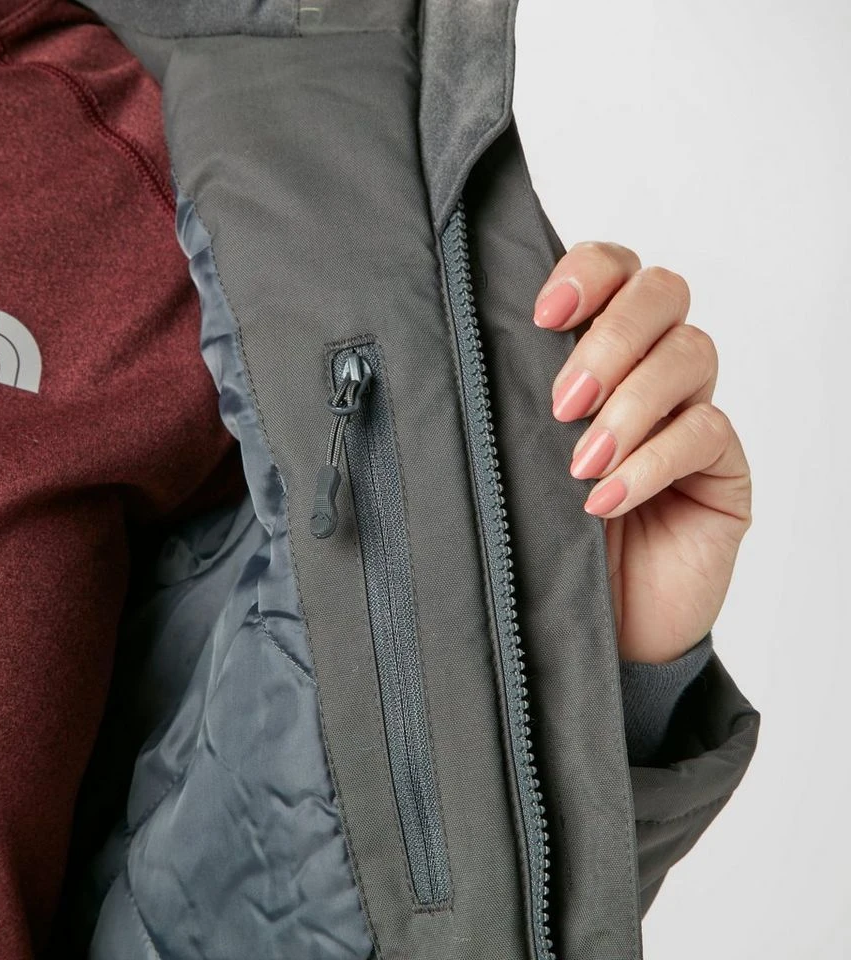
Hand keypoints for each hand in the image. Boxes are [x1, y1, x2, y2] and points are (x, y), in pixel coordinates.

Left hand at [532, 242, 752, 664]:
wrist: (587, 623)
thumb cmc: (541, 539)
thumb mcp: (509, 466)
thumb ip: (502, 408)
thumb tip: (453, 360)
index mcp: (593, 353)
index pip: (612, 271)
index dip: (588, 273)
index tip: (544, 314)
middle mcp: (647, 370)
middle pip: (662, 293)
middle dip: (611, 339)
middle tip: (564, 401)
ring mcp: (690, 414)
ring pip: (691, 353)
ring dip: (631, 403)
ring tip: (581, 463)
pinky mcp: (722, 467)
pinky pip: (707, 430)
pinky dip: (652, 460)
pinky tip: (607, 499)